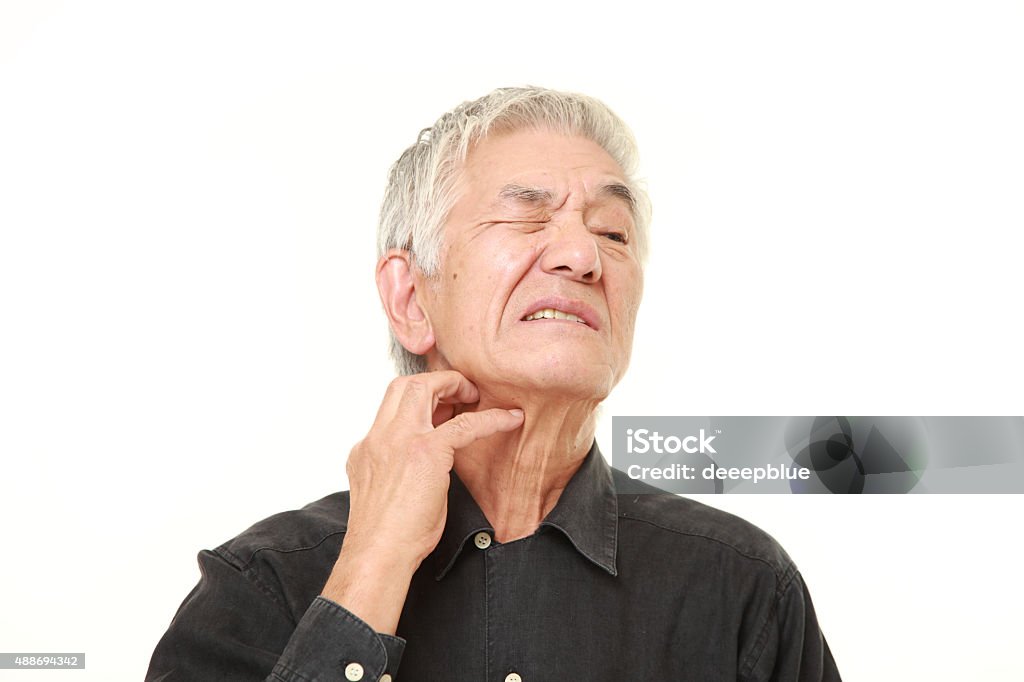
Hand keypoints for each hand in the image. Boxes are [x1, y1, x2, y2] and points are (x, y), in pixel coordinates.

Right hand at [321, 370, 522, 632]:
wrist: (379, 553)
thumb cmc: (385, 537)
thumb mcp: (382, 492)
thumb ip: (393, 470)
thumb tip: (414, 470)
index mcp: (368, 448)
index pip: (391, 405)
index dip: (419, 399)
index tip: (442, 407)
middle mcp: (379, 437)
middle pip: (404, 385)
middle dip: (434, 382)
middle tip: (461, 393)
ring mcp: (399, 440)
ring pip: (424, 387)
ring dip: (453, 387)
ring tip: (477, 396)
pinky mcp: (425, 452)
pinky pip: (464, 424)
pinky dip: (491, 418)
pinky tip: (510, 419)